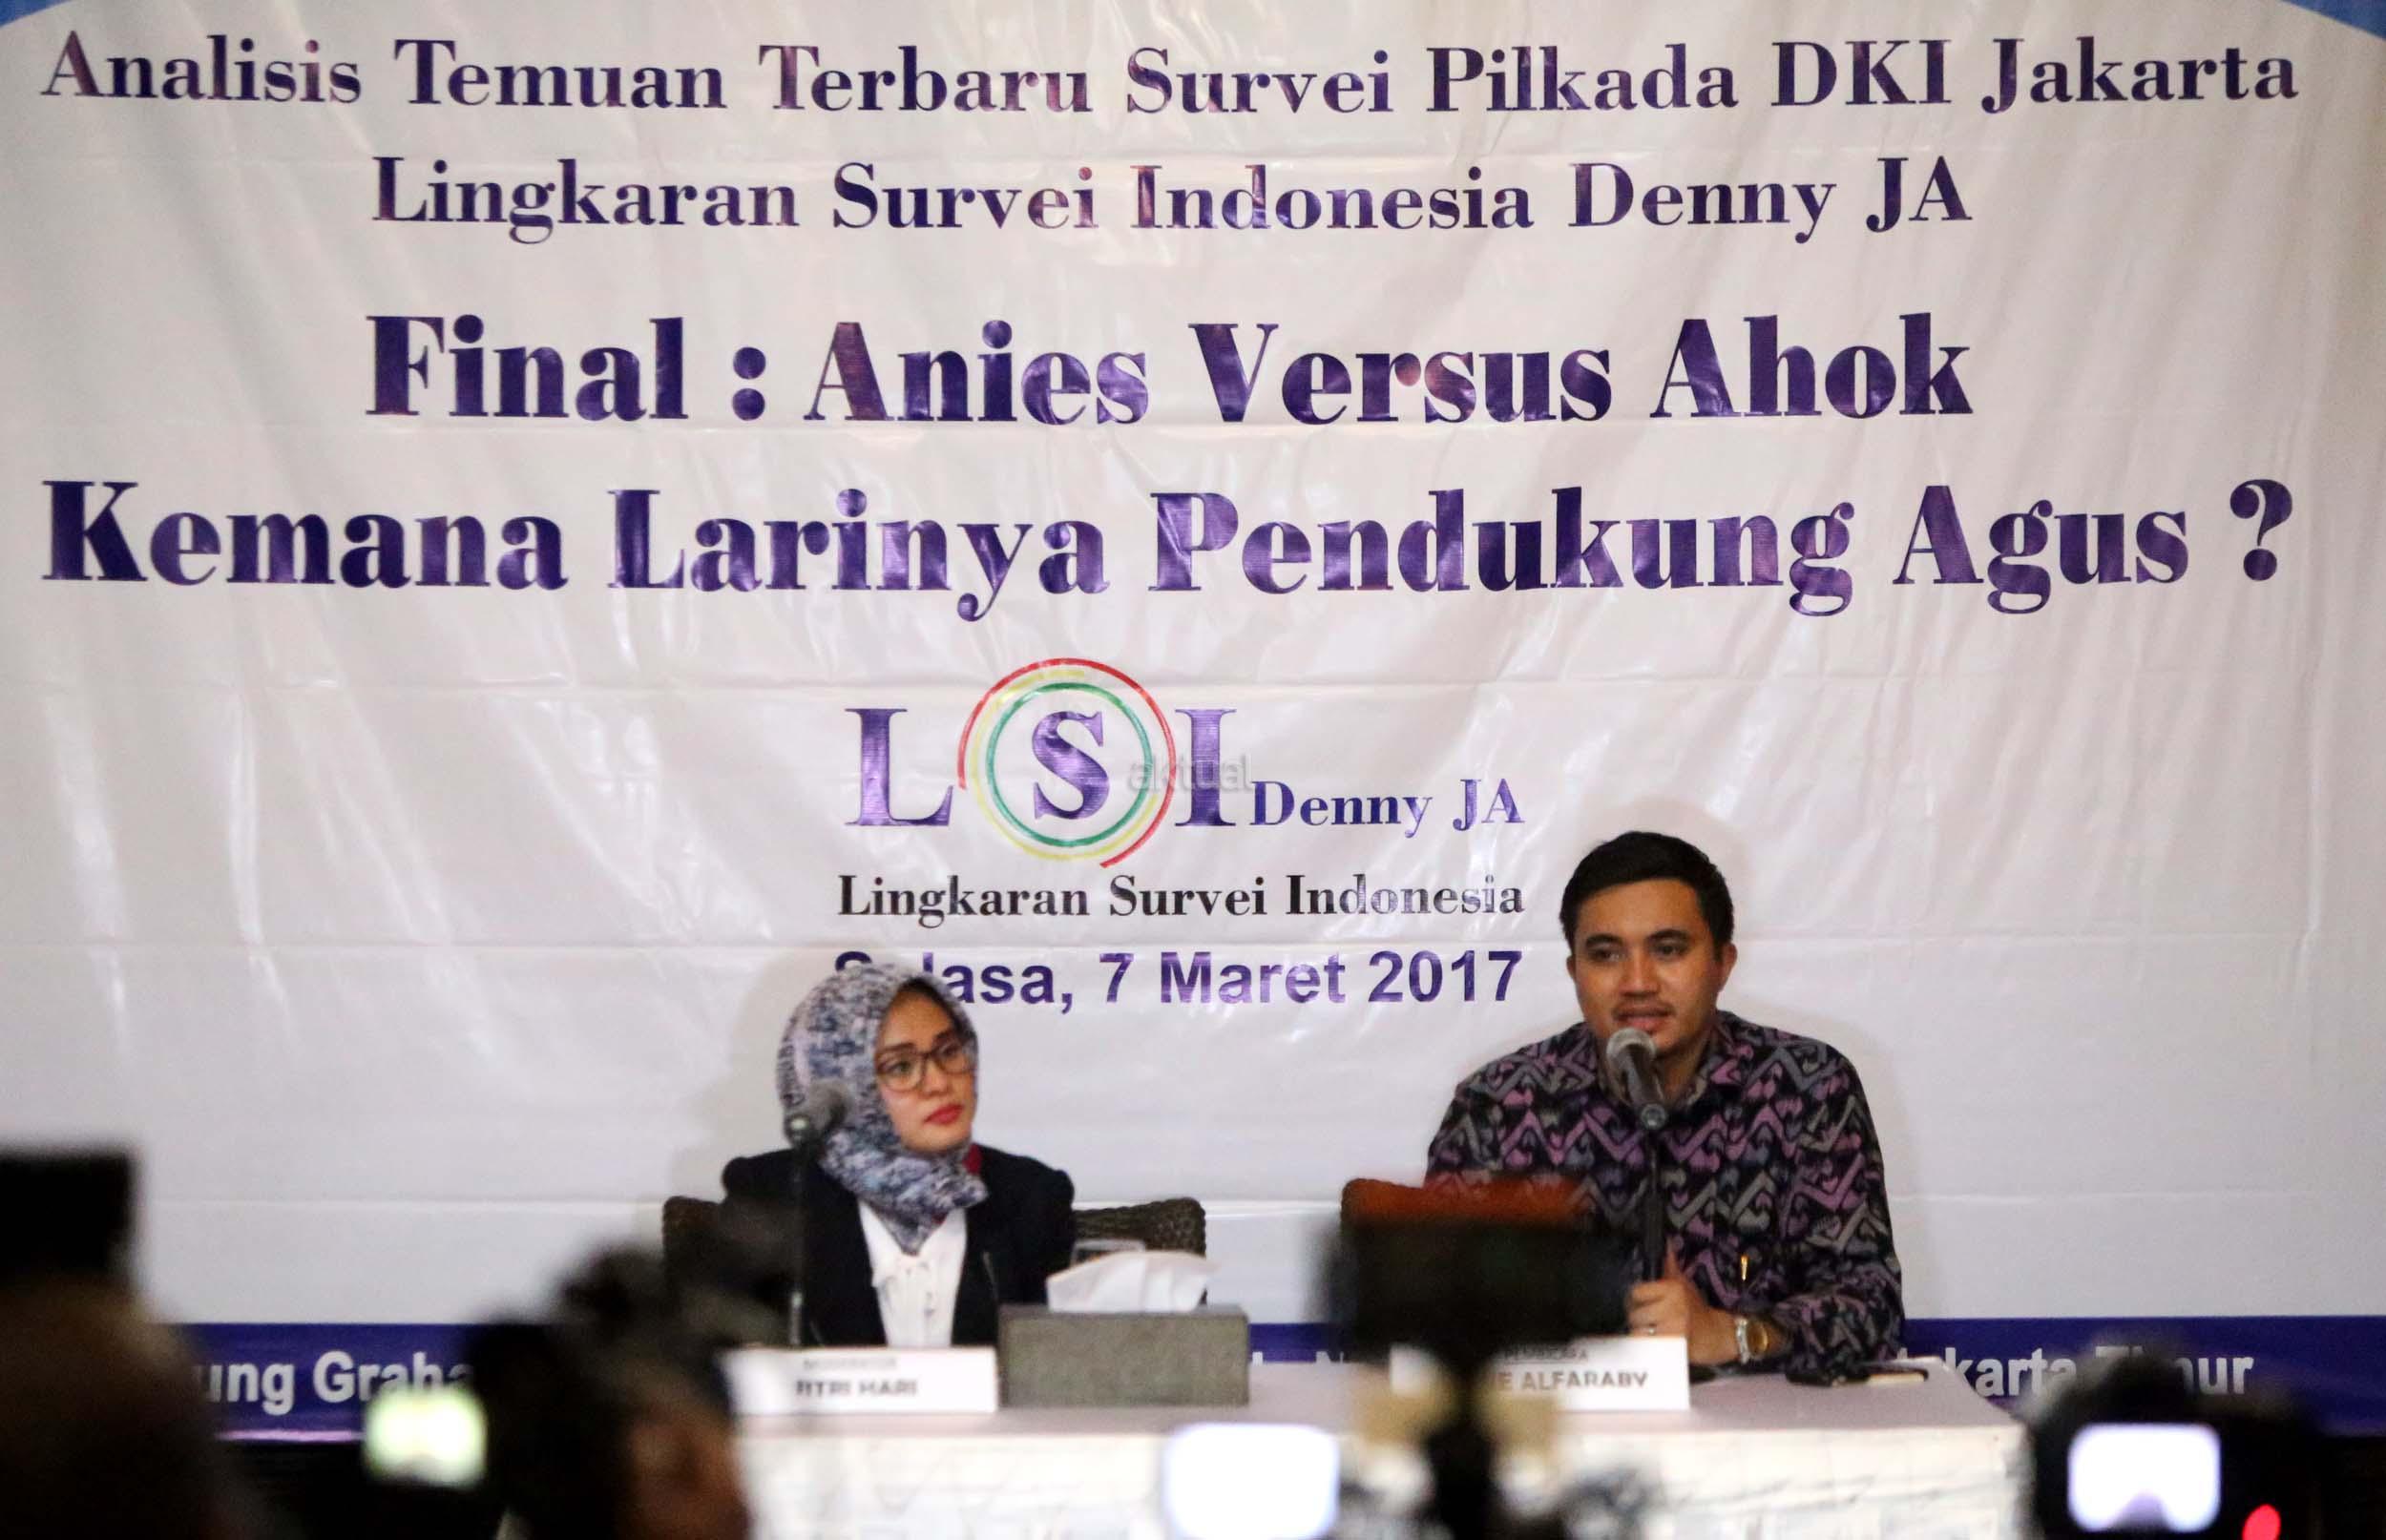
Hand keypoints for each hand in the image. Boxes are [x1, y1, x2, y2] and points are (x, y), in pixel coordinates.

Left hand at [1625, 1246, 1738, 1366]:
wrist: (1717, 1335)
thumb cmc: (1697, 1310)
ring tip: (1652, 1333)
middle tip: (1648, 1321)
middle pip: (1634, 1314)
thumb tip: (1666, 1244)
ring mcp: (1672, 1327)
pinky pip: (1646, 1346)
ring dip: (1641, 1334)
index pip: (1636, 1292)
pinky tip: (1655, 1343)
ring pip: (1637, 1332)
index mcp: (1672, 1289)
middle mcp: (1672, 1306)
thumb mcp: (1684, 1286)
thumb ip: (1669, 1267)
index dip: (1636, 1299)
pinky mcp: (1672, 1346)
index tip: (1642, 1303)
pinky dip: (1646, 1346)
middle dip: (1638, 1320)